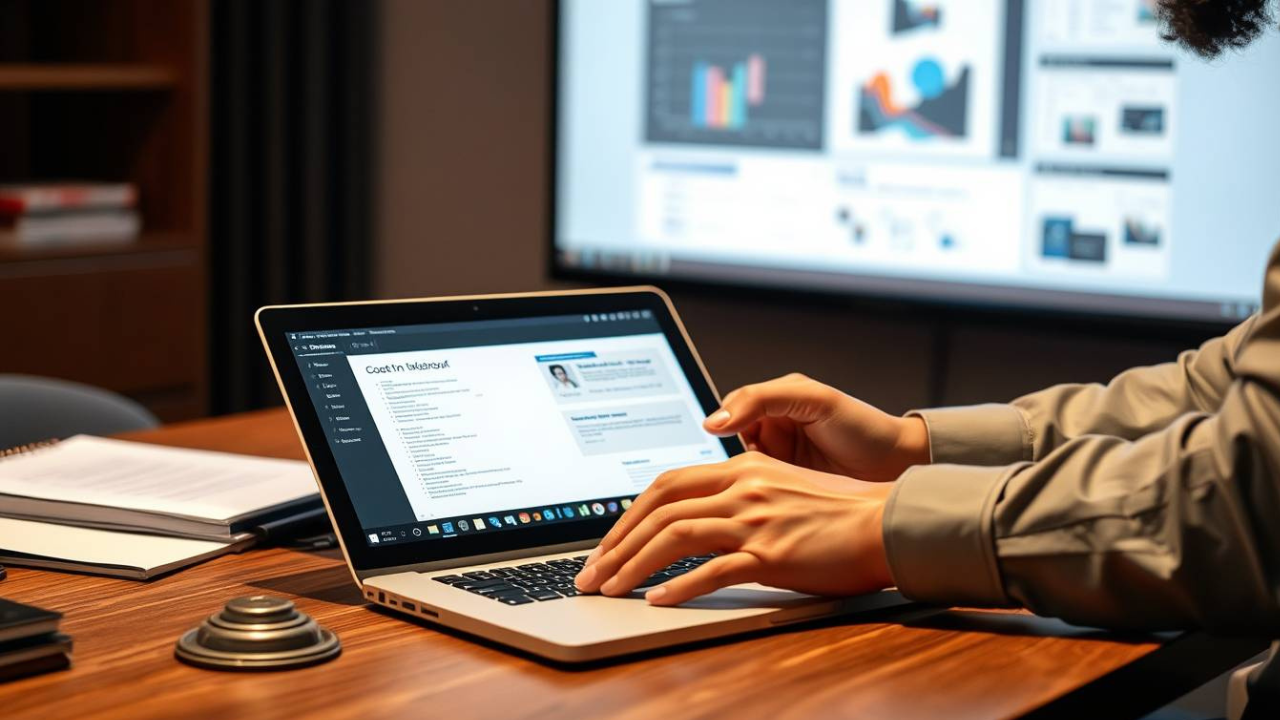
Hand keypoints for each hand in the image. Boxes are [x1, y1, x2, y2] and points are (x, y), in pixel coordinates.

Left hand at [574, 452, 894, 605]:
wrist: (886, 523)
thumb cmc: (836, 514)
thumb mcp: (779, 490)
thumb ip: (738, 496)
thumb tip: (694, 518)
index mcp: (742, 468)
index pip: (666, 484)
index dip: (628, 514)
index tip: (606, 543)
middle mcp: (743, 488)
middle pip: (660, 508)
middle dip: (617, 543)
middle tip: (592, 573)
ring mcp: (756, 520)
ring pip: (676, 536)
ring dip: (634, 565)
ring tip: (610, 590)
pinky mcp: (773, 554)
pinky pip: (714, 569)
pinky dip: (680, 586)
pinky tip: (658, 601)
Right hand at [703, 373, 929, 481]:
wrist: (898, 468)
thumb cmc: (864, 427)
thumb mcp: (814, 400)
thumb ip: (762, 399)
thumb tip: (715, 419)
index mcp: (776, 400)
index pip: (730, 410)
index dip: (722, 423)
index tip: (718, 436)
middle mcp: (773, 429)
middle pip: (730, 443)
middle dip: (730, 457)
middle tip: (739, 466)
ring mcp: (778, 461)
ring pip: (738, 471)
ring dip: (740, 480)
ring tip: (753, 486)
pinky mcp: (784, 490)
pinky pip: (756, 494)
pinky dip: (753, 498)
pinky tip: (761, 501)